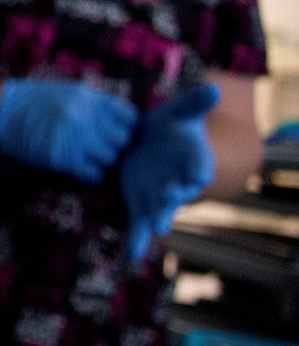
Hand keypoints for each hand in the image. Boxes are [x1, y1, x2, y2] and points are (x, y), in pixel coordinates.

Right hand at [0, 79, 135, 182]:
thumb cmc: (27, 101)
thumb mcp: (65, 91)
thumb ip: (92, 103)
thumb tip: (117, 120)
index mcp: (89, 97)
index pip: (130, 117)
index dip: (124, 128)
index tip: (113, 132)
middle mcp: (87, 116)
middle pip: (122, 141)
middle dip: (113, 146)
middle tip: (99, 149)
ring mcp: (76, 138)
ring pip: (111, 159)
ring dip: (101, 162)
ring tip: (86, 160)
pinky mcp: (63, 158)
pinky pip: (94, 174)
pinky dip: (89, 175)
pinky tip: (78, 170)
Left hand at [121, 83, 219, 262]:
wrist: (147, 139)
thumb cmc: (168, 125)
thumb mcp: (179, 111)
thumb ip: (195, 102)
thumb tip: (212, 89)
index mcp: (193, 161)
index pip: (199, 167)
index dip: (198, 171)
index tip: (197, 175)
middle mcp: (179, 182)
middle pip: (179, 193)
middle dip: (174, 197)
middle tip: (169, 202)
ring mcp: (159, 194)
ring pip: (159, 210)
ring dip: (156, 219)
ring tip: (156, 228)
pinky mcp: (140, 201)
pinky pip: (138, 223)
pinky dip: (137, 240)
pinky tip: (132, 256)